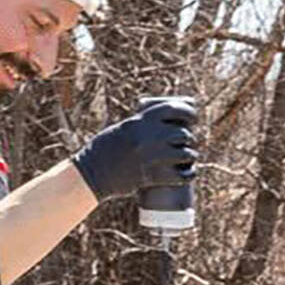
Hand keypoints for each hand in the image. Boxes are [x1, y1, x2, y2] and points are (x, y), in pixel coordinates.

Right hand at [70, 97, 198, 200]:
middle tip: (185, 144)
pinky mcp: (153, 176)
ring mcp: (152, 156)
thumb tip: (166, 122)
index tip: (192, 117)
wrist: (92, 173)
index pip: (175, 109)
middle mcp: (149, 136)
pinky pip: (182, 175)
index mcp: (141, 120)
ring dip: (190, 157)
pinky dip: (188, 175)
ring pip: (187, 154)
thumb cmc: (106, 149)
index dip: (189, 111)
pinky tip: (188, 174)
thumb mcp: (124, 128)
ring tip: (186, 160)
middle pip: (183, 133)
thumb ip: (144, 124)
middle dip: (188, 139)